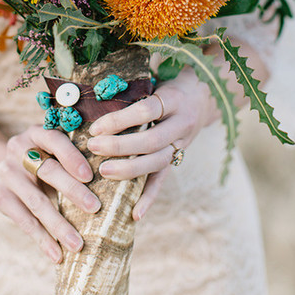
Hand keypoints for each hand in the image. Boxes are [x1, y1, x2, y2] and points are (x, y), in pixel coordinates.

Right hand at [0, 124, 100, 263]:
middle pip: (47, 171)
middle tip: (95, 208)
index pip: (55, 140)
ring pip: (35, 201)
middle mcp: (18, 148)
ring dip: (58, 224)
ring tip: (78, 245)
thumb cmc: (44, 158)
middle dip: (72, 191)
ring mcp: (6, 172)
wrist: (1, 163)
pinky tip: (56, 254)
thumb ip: (76, 156)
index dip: (72, 157)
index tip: (90, 176)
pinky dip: (42, 239)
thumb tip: (116, 178)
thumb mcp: (54, 149)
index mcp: (37, 133)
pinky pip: (22, 220)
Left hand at [86, 73, 214, 220]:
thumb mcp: (153, 80)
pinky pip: (163, 180)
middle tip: (94, 147)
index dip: (120, 120)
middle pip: (152, 140)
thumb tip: (92, 98)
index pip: (146, 110)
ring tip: (104, 171)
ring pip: (157, 162)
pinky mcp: (178, 159)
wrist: (202, 95)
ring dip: (130, 170)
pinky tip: (135, 214)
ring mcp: (182, 144)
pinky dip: (149, 198)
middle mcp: (182, 123)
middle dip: (120, 146)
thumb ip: (130, 90)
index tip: (96, 126)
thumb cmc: (166, 85)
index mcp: (174, 99)